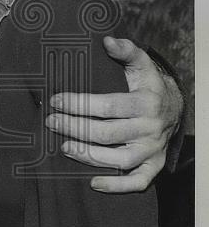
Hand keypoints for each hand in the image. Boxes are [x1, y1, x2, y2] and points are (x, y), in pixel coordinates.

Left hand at [47, 36, 183, 192]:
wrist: (175, 108)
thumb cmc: (148, 85)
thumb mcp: (142, 64)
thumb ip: (126, 51)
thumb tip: (107, 40)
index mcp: (146, 102)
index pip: (108, 105)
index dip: (79, 103)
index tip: (55, 100)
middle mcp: (151, 128)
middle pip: (107, 133)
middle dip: (74, 128)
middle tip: (51, 122)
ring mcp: (153, 150)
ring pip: (119, 160)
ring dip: (89, 155)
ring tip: (64, 147)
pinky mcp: (154, 166)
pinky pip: (138, 182)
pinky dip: (117, 186)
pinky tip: (93, 183)